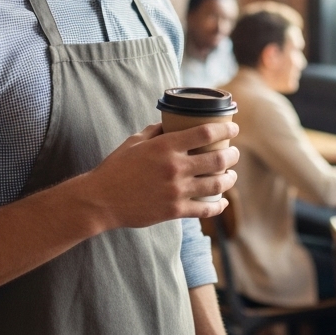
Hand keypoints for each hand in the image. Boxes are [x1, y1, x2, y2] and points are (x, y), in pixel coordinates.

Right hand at [78, 122, 239, 229]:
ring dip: (229, 179)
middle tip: (234, 153)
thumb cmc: (116, 167)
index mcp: (165, 146)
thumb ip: (156, 132)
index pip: (205, 133)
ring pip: (216, 184)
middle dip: (232, 155)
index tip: (234, 130)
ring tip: (232, 175)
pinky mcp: (174, 211)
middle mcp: (174, 167)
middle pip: (217, 159)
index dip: (225, 130)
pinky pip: (204, 209)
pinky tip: (222, 202)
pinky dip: (217, 206)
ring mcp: (176, 191)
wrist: (101, 200)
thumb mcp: (135, 141)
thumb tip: (173, 123)